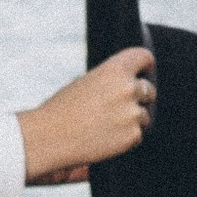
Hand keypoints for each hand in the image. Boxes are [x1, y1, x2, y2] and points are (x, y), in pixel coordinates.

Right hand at [18, 45, 156, 187]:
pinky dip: (124, 139)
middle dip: (139, 99)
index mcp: (114, 69)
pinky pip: (137, 135)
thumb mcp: (85, 83)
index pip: (144, 57)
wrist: (48, 138)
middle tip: (118, 109)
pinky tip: (103, 139)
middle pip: (149, 90)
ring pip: (144, 116)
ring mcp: (132, 113)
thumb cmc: (61, 110)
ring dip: (131, 121)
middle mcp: (128, 88)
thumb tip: (131, 85)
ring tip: (104, 126)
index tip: (145, 71)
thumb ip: (111, 81)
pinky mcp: (132, 136)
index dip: (146, 65)